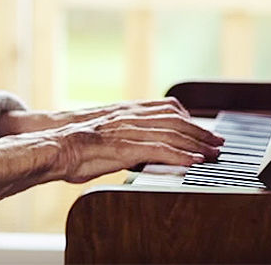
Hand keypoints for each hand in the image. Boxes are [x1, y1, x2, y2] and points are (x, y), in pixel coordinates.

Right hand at [45, 101, 223, 183]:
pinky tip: (194, 162)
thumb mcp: (102, 131)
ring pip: (172, 133)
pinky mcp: (124, 148)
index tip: (203, 129)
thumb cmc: (71, 143)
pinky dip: (180, 156)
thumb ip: (122, 133)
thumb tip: (136, 146)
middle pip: (176, 119)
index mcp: (125, 110)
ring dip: (196, 144)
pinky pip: (158, 150)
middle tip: (218, 142)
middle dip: (200, 131)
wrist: (52, 144)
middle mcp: (130, 116)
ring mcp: (128, 131)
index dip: (189, 118)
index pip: (167, 107)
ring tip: (213, 154)